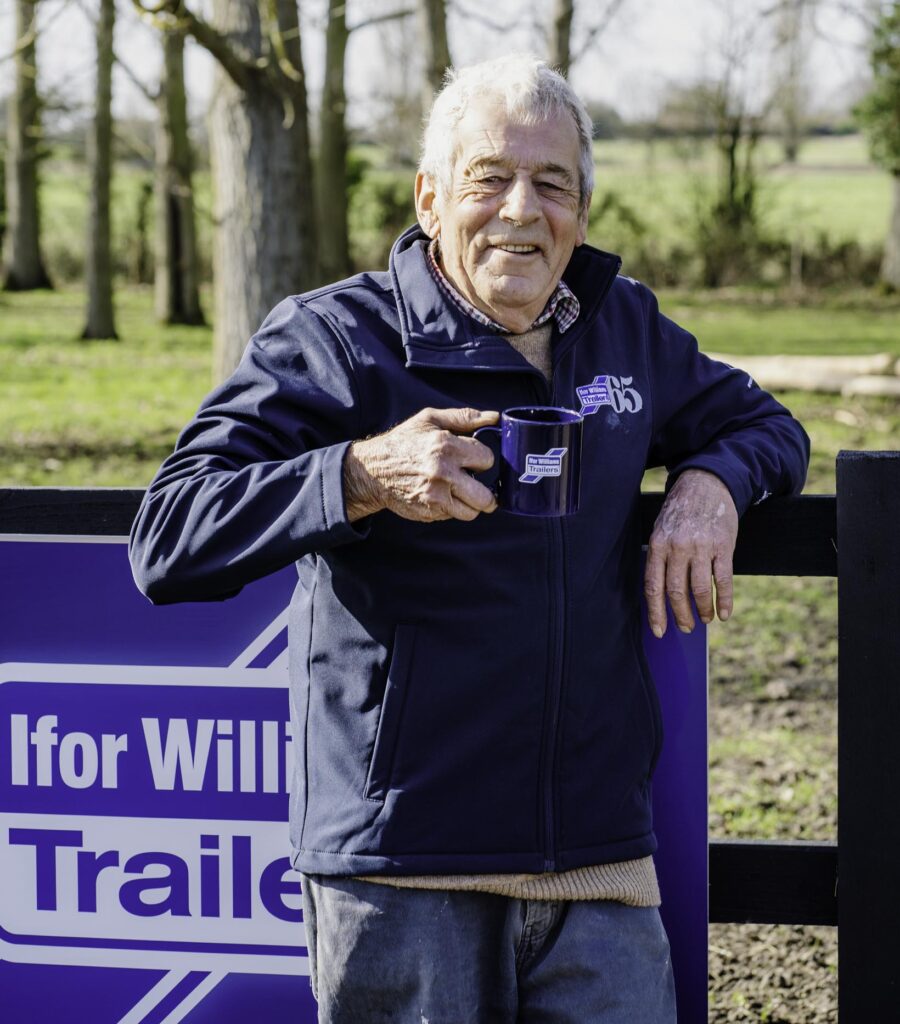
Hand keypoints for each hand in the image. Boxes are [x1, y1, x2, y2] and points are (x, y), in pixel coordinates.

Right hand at [343, 407, 499, 522]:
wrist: (373, 470)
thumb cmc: (403, 443)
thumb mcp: (430, 419)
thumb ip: (464, 417)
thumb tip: (494, 418)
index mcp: (445, 446)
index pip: (487, 459)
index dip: (482, 458)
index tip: (473, 459)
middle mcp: (442, 473)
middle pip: (485, 496)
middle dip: (485, 491)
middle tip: (475, 483)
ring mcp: (435, 496)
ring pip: (472, 511)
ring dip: (470, 503)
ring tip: (459, 491)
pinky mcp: (428, 511)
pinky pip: (453, 516)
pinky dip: (452, 508)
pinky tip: (442, 495)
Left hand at [644, 469, 737, 637]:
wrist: (706, 484)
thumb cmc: (680, 512)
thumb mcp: (661, 529)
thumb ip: (660, 558)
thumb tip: (661, 594)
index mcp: (658, 545)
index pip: (653, 586)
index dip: (656, 612)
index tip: (659, 630)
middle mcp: (678, 547)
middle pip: (676, 591)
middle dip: (680, 615)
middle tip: (686, 627)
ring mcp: (701, 547)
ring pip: (699, 589)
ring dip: (702, 610)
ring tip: (705, 620)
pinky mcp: (723, 546)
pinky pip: (723, 579)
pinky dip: (724, 600)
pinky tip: (725, 613)